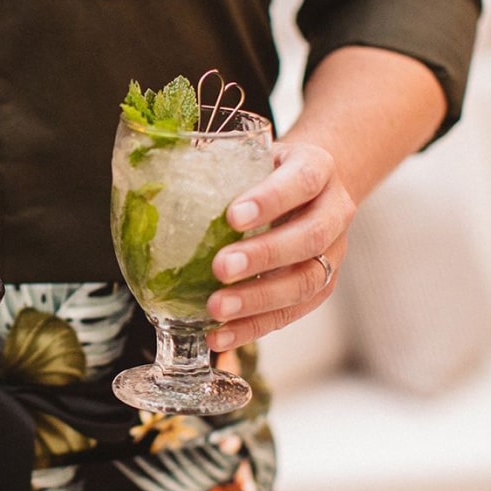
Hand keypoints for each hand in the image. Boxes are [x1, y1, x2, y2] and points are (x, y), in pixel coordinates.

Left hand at [205, 140, 354, 351]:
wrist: (312, 185)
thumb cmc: (269, 170)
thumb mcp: (254, 155)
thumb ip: (221, 168)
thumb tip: (156, 188)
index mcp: (317, 168)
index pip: (301, 181)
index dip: (270, 200)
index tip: (233, 215)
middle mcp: (334, 211)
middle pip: (310, 237)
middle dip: (264, 256)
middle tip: (221, 267)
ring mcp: (333, 253)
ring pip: (306, 282)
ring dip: (258, 300)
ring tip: (216, 309)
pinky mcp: (321, 287)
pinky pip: (291, 313)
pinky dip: (254, 327)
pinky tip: (220, 334)